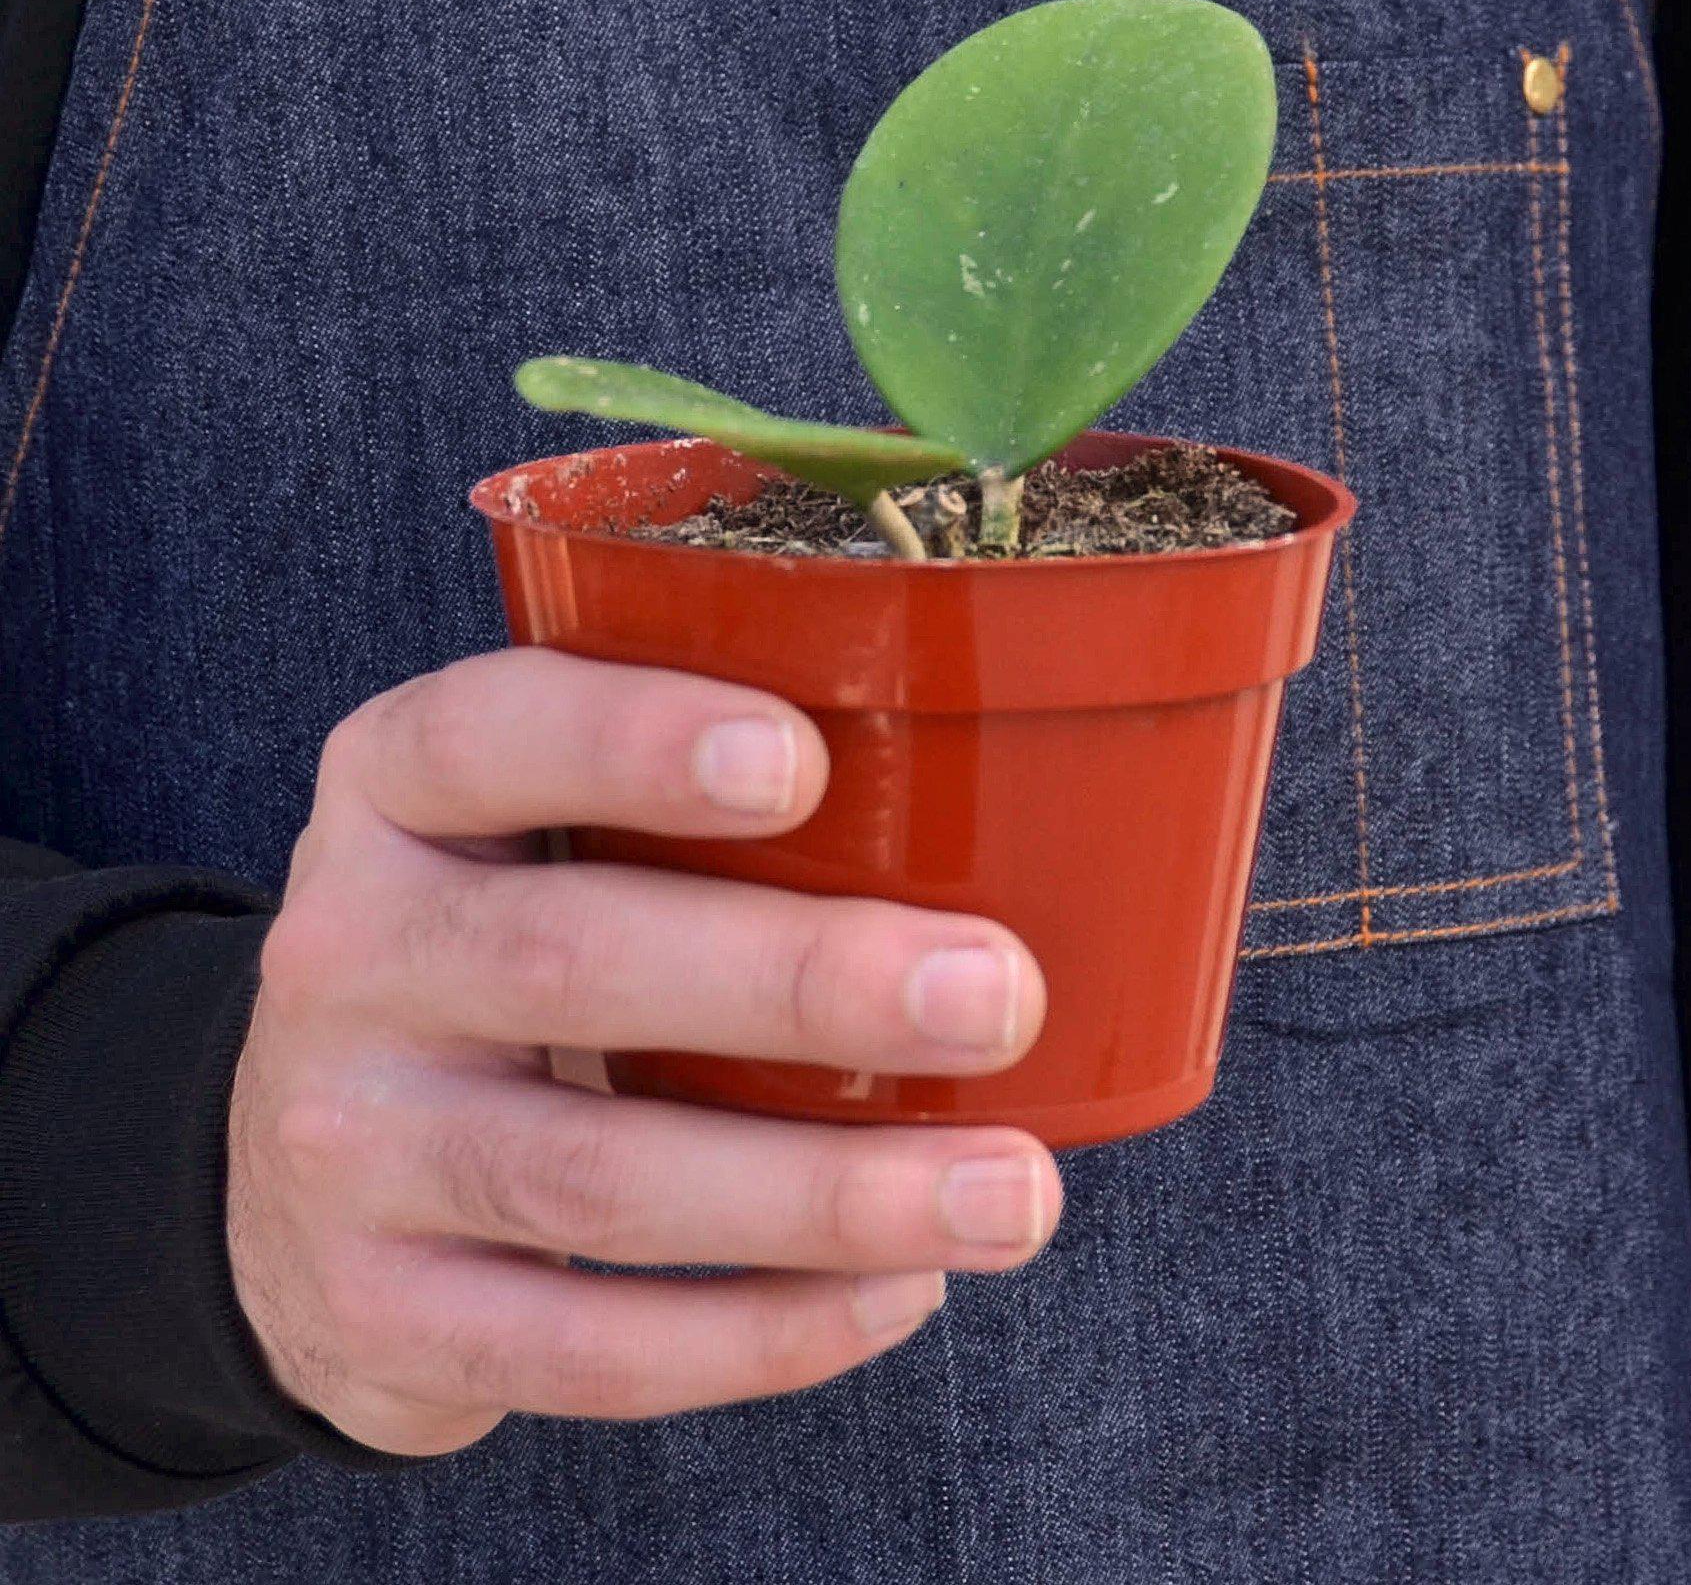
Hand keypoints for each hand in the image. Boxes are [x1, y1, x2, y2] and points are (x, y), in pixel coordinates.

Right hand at [229, 648, 1057, 1454]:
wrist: (292, 1165)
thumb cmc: (500, 953)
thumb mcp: (527, 837)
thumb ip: (676, 805)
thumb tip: (996, 817)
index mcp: (395, 798)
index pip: (486, 734)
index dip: (634, 740)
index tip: (806, 761)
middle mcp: (348, 958)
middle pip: (569, 961)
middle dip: (799, 981)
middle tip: (998, 995)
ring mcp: (352, 1148)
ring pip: (598, 1179)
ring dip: (828, 1192)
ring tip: (1007, 1191)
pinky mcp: (386, 1316)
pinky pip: (589, 1347)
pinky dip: (765, 1331)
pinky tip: (902, 1290)